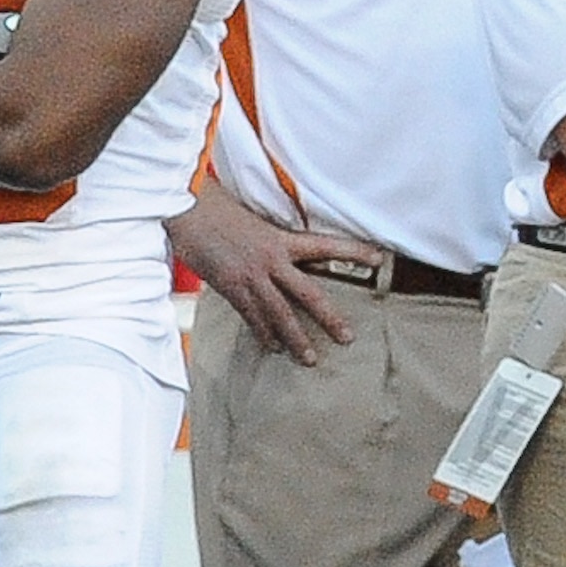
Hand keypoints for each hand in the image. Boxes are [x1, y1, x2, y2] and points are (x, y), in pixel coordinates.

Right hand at [167, 183, 360, 364]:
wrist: (186, 208)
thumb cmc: (215, 207)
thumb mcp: (250, 218)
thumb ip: (267, 237)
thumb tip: (277, 250)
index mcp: (280, 238)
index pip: (325, 245)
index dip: (353, 252)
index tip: (379, 258)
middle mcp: (271, 259)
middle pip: (308, 293)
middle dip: (329, 317)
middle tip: (347, 337)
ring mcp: (251, 276)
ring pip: (281, 314)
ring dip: (296, 338)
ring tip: (310, 359)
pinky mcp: (231, 286)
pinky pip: (252, 317)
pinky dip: (263, 333)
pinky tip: (272, 347)